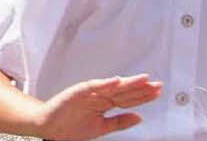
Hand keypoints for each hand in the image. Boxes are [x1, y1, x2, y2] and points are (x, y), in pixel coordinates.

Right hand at [34, 74, 161, 140]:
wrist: (49, 127)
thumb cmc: (70, 126)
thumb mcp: (101, 128)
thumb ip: (120, 122)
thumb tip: (139, 117)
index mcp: (105, 104)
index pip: (128, 98)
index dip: (143, 96)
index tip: (157, 92)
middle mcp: (99, 96)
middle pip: (124, 91)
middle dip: (141, 88)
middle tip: (157, 84)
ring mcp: (89, 93)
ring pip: (112, 87)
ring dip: (127, 83)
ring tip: (143, 79)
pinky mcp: (77, 92)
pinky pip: (93, 87)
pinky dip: (104, 83)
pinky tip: (116, 81)